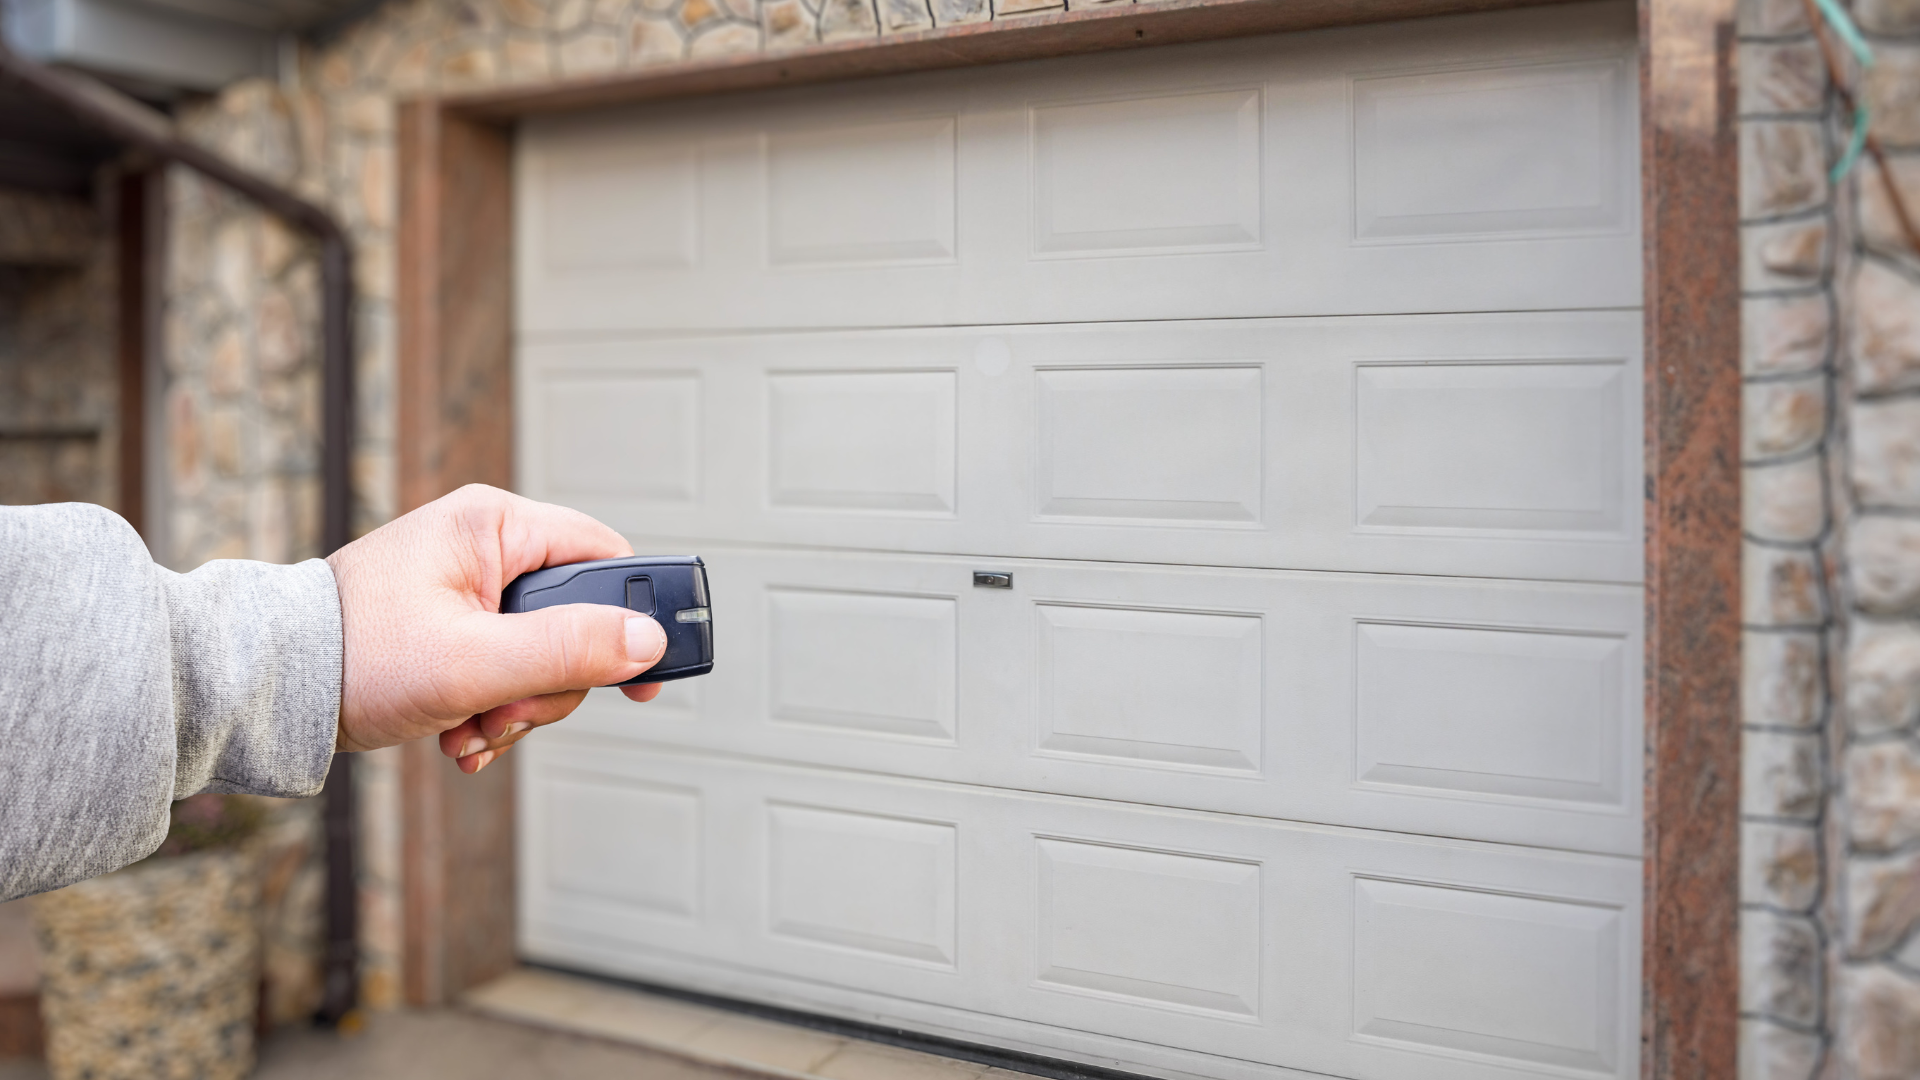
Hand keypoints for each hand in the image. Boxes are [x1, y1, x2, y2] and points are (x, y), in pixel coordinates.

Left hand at [326, 484, 666, 772]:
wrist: (267, 690)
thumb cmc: (351, 656)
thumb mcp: (474, 661)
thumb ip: (567, 649)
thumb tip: (647, 641)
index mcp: (494, 525)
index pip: (604, 557)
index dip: (634, 617)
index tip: (645, 676)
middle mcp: (485, 546)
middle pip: (576, 619)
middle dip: (550, 684)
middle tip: (508, 712)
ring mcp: (468, 587)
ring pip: (543, 655)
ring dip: (518, 707)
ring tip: (472, 728)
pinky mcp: (452, 624)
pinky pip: (507, 669)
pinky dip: (492, 709)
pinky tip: (460, 731)